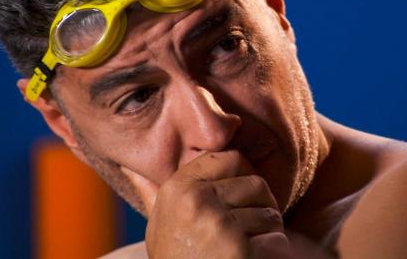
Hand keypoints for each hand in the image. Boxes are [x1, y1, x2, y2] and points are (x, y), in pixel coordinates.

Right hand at [124, 150, 289, 258]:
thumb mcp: (158, 224)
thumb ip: (153, 192)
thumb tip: (130, 164)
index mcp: (178, 189)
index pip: (231, 158)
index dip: (244, 175)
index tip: (243, 195)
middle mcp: (198, 202)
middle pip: (256, 184)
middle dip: (262, 205)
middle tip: (253, 226)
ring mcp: (220, 225)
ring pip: (270, 214)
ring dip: (269, 232)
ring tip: (250, 246)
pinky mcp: (240, 250)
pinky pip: (276, 240)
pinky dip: (273, 253)